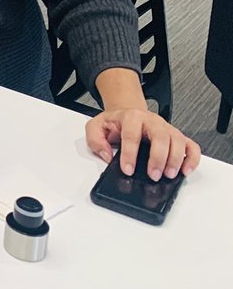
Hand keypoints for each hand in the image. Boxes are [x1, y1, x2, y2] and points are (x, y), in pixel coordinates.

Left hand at [85, 108, 199, 180]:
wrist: (127, 113)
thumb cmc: (114, 123)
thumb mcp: (96, 127)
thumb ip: (95, 139)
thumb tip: (107, 155)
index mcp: (131, 117)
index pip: (131, 135)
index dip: (129, 153)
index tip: (128, 169)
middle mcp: (152, 121)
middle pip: (160, 136)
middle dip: (158, 157)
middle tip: (154, 175)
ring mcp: (166, 128)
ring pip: (177, 140)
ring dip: (175, 159)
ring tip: (169, 174)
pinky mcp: (177, 137)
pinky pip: (191, 146)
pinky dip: (192, 159)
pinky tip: (186, 170)